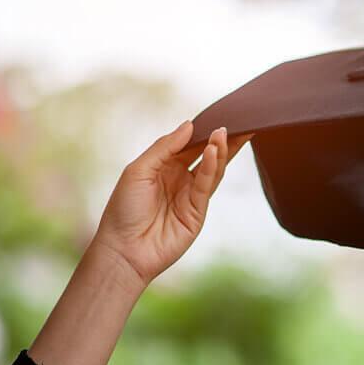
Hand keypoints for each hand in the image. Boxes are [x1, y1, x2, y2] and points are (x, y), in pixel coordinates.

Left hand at [90, 121, 250, 290]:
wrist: (124, 250)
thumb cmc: (123, 210)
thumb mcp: (138, 170)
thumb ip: (164, 147)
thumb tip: (188, 125)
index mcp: (162, 167)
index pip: (187, 144)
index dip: (201, 130)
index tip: (216, 115)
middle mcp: (179, 179)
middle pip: (205, 155)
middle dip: (221, 139)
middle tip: (240, 123)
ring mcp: (190, 196)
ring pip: (212, 168)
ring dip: (220, 150)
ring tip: (226, 133)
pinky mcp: (198, 211)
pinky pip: (206, 184)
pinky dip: (212, 167)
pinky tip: (214, 151)